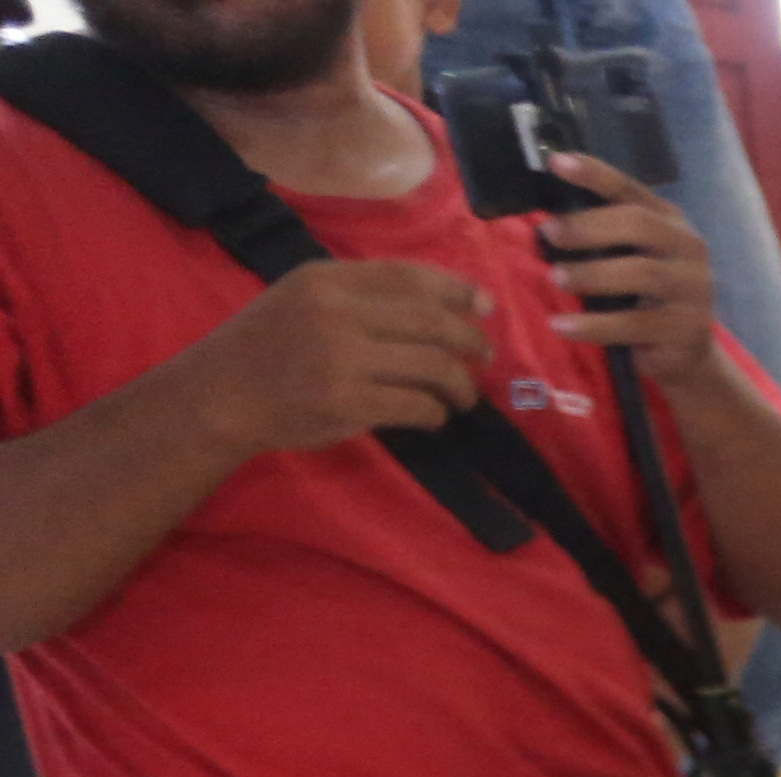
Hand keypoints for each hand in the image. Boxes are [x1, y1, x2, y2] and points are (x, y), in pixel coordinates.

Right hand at [181, 258, 489, 456]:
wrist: (217, 395)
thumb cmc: (265, 348)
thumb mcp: (300, 299)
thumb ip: (357, 296)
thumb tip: (438, 304)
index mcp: (325, 280)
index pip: (408, 277)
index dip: (456, 289)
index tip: (486, 305)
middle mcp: (336, 312)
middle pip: (432, 321)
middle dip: (471, 339)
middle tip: (486, 356)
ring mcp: (342, 358)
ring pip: (432, 367)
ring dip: (460, 385)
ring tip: (463, 396)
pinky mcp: (347, 403)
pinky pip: (415, 406)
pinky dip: (434, 413)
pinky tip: (432, 416)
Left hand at [536, 155, 725, 373]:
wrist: (687, 350)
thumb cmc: (647, 294)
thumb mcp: (629, 256)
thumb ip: (603, 236)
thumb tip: (546, 220)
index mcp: (670, 222)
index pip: (631, 189)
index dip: (595, 174)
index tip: (556, 162)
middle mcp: (688, 249)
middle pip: (640, 225)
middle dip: (589, 226)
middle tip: (549, 233)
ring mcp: (693, 290)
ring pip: (642, 273)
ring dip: (592, 274)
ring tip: (555, 279)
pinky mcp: (687, 330)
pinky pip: (636, 324)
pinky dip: (595, 326)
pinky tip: (563, 327)